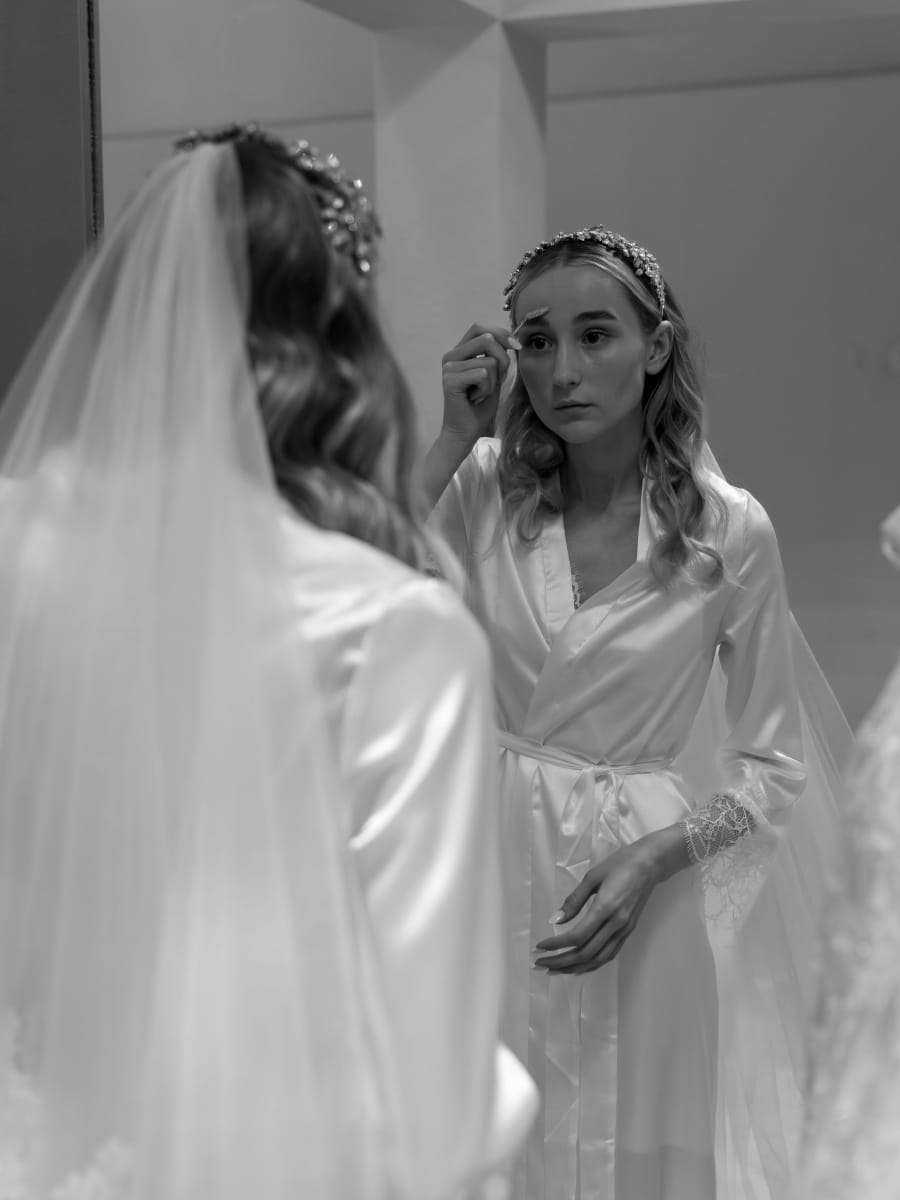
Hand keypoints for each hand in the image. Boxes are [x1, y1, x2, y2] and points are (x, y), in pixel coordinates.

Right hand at [440, 324, 516, 445]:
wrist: (465, 431)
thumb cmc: (479, 405)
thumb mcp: (494, 375)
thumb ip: (498, 356)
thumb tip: (512, 340)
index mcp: (459, 351)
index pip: (479, 327)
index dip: (501, 332)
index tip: (516, 346)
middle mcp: (451, 356)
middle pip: (486, 338)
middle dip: (502, 359)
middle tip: (495, 381)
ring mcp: (449, 367)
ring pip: (489, 361)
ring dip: (493, 381)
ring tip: (480, 393)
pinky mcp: (450, 380)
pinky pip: (483, 375)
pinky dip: (486, 390)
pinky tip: (475, 399)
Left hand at [533, 840, 664, 974]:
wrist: (649, 865)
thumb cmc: (619, 864)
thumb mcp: (592, 876)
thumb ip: (574, 900)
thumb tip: (556, 919)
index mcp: (606, 908)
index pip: (577, 937)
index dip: (556, 945)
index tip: (540, 946)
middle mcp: (616, 924)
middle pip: (586, 953)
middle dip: (561, 961)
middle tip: (540, 963)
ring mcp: (624, 931)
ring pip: (598, 959)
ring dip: (574, 968)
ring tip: (555, 969)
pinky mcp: (628, 932)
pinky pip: (608, 955)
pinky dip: (591, 964)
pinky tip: (579, 965)